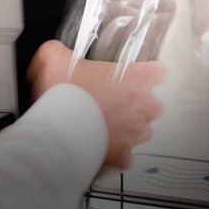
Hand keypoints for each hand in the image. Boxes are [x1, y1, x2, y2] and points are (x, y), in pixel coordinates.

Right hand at [27, 39, 166, 169]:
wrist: (60, 127)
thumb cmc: (66, 94)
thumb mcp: (56, 60)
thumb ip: (56, 52)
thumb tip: (50, 52)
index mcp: (135, 77)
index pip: (158, 72)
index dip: (147, 74)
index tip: (137, 76)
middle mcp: (142, 105)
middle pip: (153, 104)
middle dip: (138, 105)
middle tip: (115, 102)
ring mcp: (134, 131)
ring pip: (143, 131)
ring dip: (129, 129)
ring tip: (108, 125)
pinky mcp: (123, 154)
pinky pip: (127, 157)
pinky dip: (118, 154)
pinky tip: (105, 147)